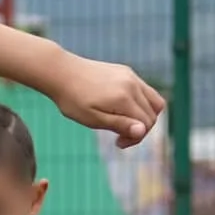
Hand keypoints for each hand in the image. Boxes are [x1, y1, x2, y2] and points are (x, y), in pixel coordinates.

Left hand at [50, 54, 165, 145]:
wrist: (60, 72)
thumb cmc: (72, 99)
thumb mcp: (92, 119)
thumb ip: (119, 124)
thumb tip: (142, 131)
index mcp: (124, 98)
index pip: (146, 124)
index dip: (136, 138)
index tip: (118, 143)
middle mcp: (132, 84)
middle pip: (152, 114)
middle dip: (140, 129)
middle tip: (119, 137)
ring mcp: (131, 76)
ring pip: (154, 101)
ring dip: (144, 116)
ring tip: (124, 123)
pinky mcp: (126, 71)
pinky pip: (144, 90)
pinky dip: (139, 103)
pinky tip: (120, 109)